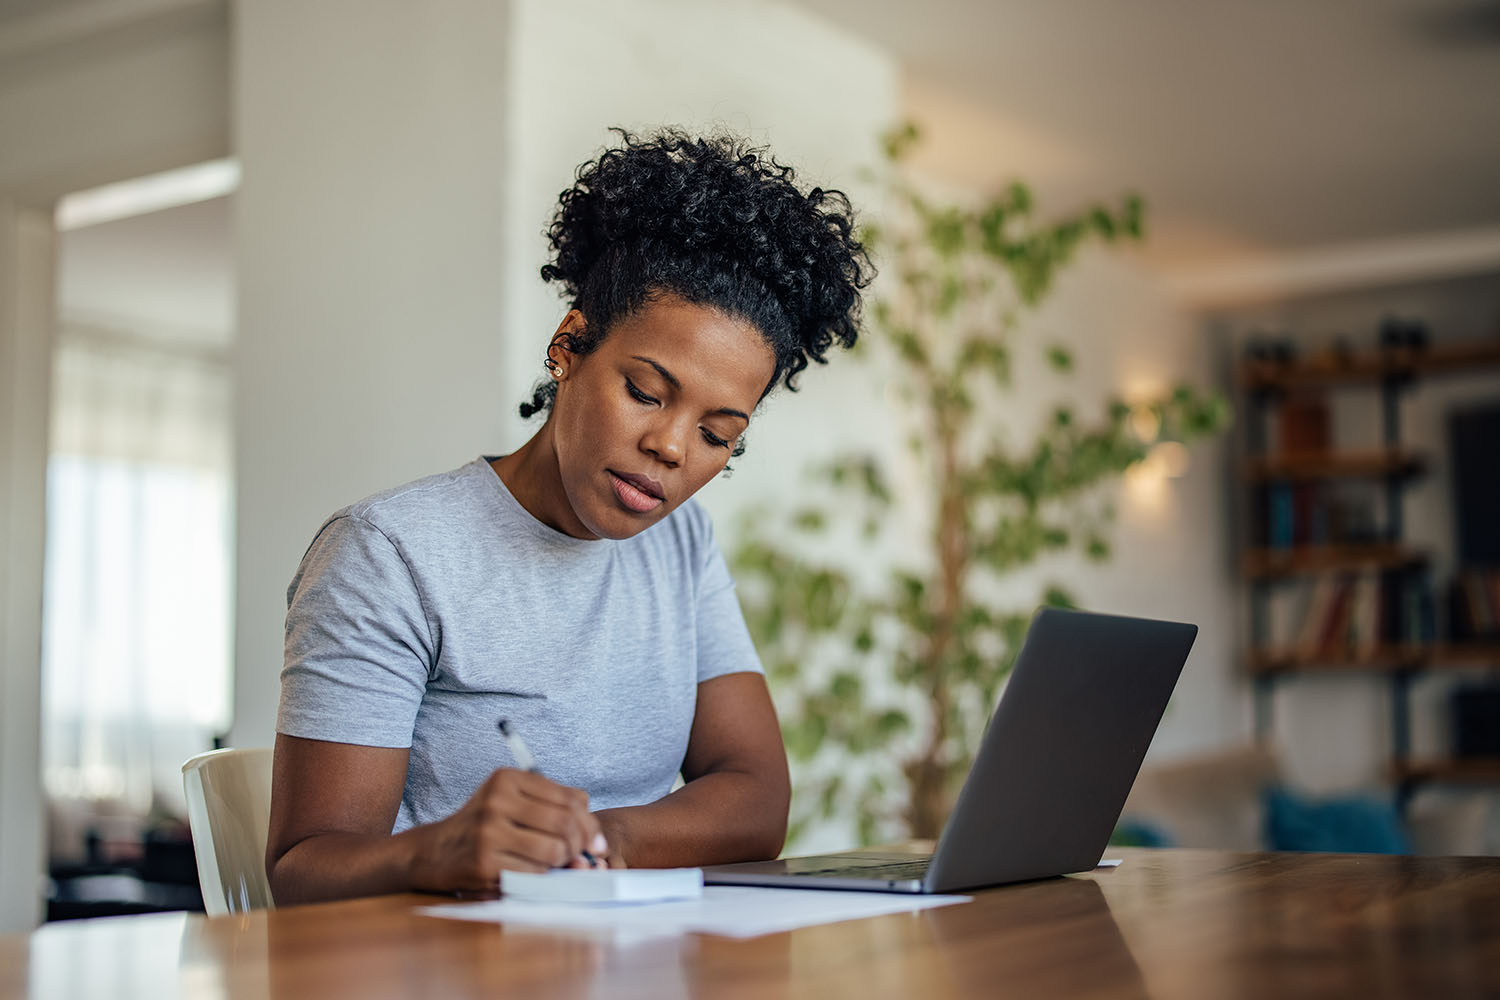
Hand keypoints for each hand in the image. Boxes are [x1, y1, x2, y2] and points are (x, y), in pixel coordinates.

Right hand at [410, 768, 608, 891]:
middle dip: (580, 845)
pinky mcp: (484, 862)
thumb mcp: (513, 802)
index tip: (594, 840)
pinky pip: (533, 873)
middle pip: (565, 824)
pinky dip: (541, 876)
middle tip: (580, 856)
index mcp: (508, 779)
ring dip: (561, 862)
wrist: (435, 851)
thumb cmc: (484, 826)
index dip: (590, 823)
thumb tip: (594, 833)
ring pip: (553, 851)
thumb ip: (553, 806)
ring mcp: (489, 831)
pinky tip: (531, 871)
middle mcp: (497, 800)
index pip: (569, 798)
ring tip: (554, 863)